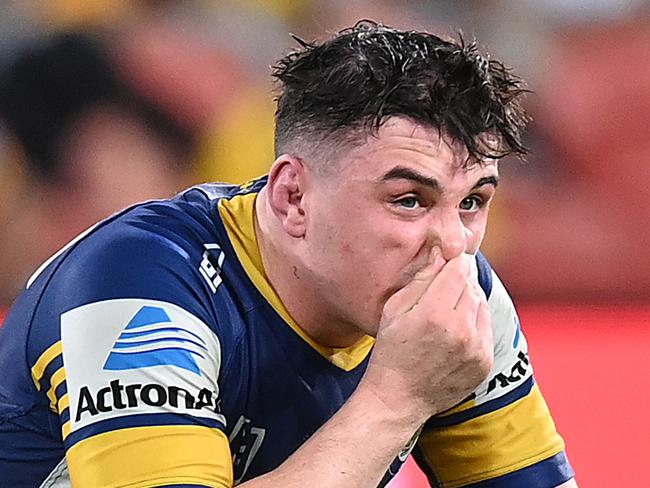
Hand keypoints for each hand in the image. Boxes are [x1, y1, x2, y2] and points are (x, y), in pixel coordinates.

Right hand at [363, 248, 493, 421]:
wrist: (399, 398)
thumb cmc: (390, 352)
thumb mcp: (394, 310)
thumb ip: (420, 280)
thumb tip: (440, 253)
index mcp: (434, 313)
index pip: (458, 269)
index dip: (453, 260)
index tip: (447, 259)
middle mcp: (460, 330)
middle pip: (471, 285)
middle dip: (460, 279)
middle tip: (445, 282)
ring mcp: (476, 348)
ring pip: (482, 304)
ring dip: (469, 299)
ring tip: (448, 307)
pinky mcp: (484, 361)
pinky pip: (486, 327)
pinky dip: (475, 321)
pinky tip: (456, 328)